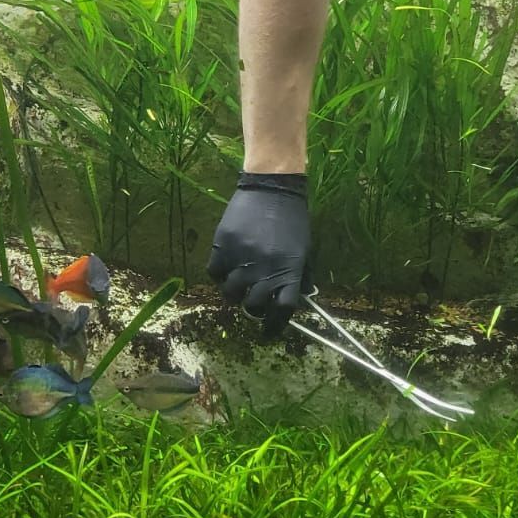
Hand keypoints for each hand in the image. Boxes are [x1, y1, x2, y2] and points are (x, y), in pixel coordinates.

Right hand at [207, 174, 312, 338]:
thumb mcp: (304, 249)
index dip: (275, 325)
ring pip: (231, 293)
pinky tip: (227, 266)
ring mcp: (242, 257)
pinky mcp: (222, 245)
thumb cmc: (292, 219)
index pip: (282, 309)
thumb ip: (298, 276)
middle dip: (253, 309)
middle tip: (252, 302)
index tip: (270, 331)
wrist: (272, 186)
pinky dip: (219, 274)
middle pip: (253, 306)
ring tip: (239, 283)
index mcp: (289, 270)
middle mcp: (265, 268)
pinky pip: (214, 272)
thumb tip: (297, 300)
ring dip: (235, 292)